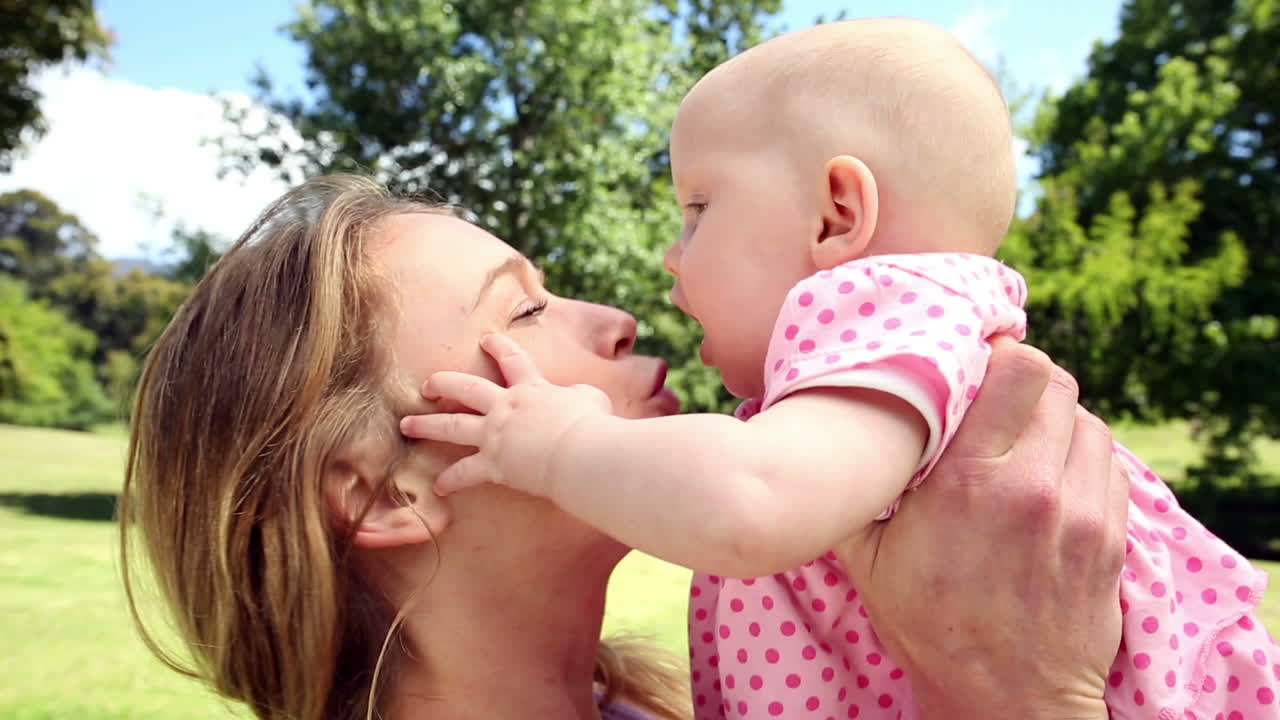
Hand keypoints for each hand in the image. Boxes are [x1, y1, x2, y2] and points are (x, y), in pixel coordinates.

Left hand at [399, 333, 612, 495]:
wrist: (579, 452)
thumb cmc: (592, 424)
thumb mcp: (592, 397)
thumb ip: (580, 393)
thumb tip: (579, 396)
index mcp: (530, 388)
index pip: (512, 359)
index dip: (498, 347)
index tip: (486, 340)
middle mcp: (505, 407)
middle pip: (465, 388)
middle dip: (443, 384)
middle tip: (427, 385)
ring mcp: (495, 435)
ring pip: (451, 426)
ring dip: (426, 424)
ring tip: (407, 425)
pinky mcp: (493, 464)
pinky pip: (464, 473)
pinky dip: (450, 480)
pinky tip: (437, 487)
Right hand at [834, 338, 1126, 719]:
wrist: (1006, 698)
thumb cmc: (930, 627)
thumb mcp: (867, 558)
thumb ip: (851, 491)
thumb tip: (810, 436)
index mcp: (972, 482)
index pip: (1021, 371)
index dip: (1005, 352)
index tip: (981, 358)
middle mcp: (1036, 487)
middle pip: (1058, 385)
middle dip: (1027, 382)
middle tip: (997, 398)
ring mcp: (1083, 512)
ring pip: (1089, 421)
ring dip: (1057, 419)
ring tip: (1024, 440)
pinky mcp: (1112, 537)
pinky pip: (1109, 464)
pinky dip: (1082, 456)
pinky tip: (1052, 477)